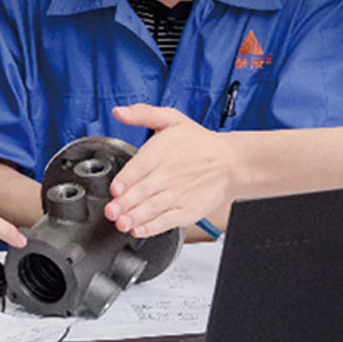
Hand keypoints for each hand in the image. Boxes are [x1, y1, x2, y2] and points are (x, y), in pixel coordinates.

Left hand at [104, 104, 237, 237]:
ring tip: (122, 222)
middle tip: (111, 211)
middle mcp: (168, 175)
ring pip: (152, 208)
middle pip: (142, 191)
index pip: (138, 168)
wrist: (231, 162)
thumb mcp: (171, 119)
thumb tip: (120, 111)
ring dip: (134, 217)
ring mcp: (178, 194)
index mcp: (161, 152)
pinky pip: (167, 221)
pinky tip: (140, 229)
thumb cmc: (199, 142)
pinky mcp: (187, 210)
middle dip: (123, 203)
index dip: (124, 181)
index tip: (115, 189)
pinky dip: (152, 227)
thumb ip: (143, 113)